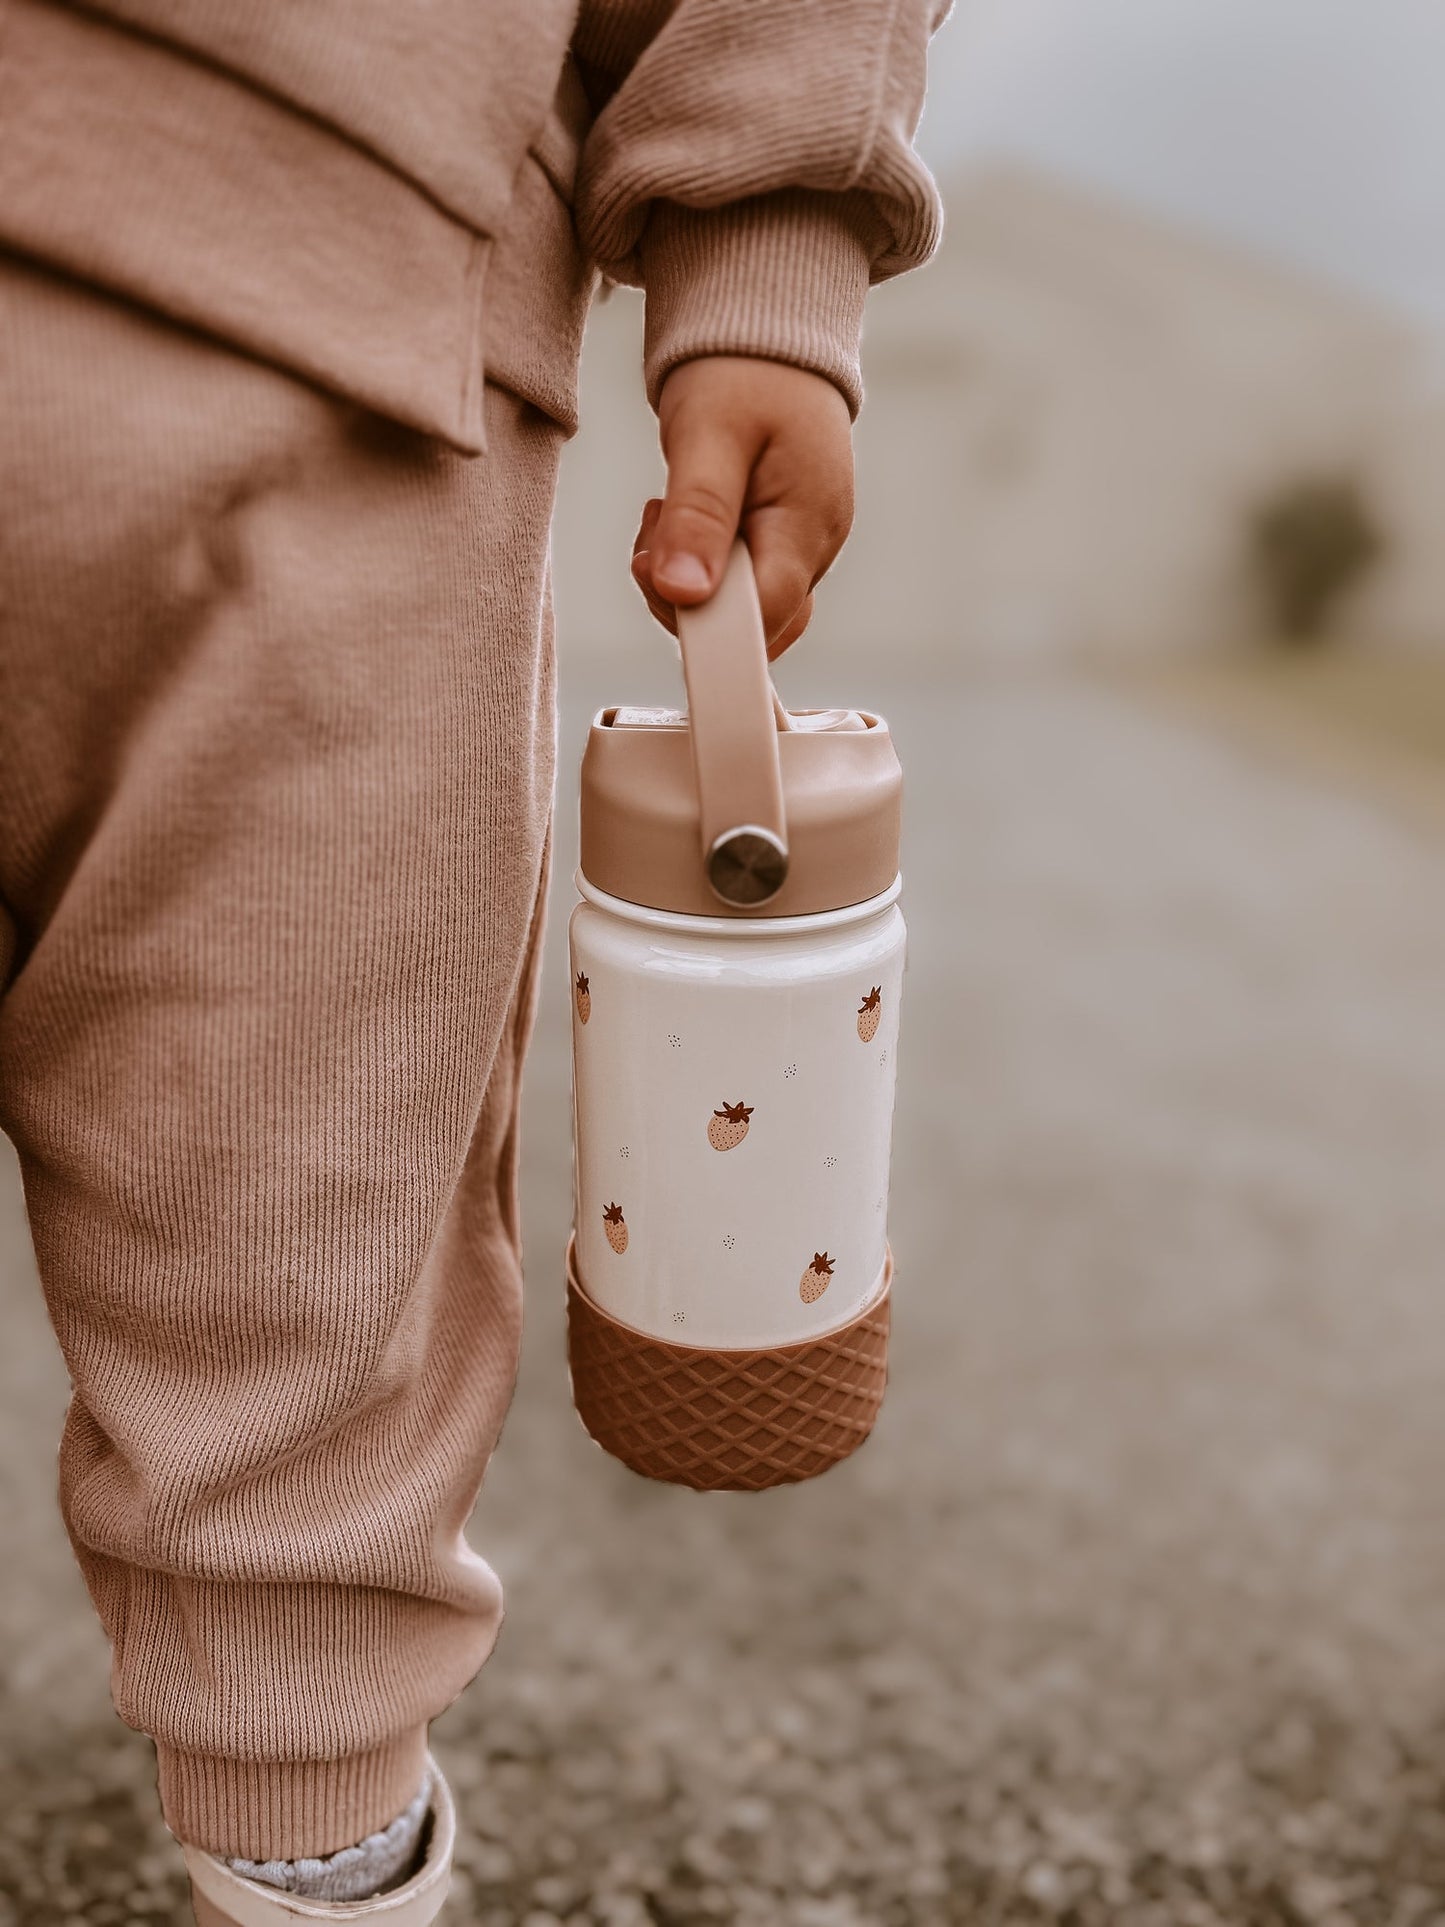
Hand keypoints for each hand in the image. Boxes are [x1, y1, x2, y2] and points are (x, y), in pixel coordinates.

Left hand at [631, 356, 853, 658]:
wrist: (767, 339)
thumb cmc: (745, 372)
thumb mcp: (709, 434)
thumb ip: (697, 516)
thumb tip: (683, 592)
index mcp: (808, 525)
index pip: (763, 618)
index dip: (705, 623)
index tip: (654, 580)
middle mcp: (815, 548)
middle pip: (751, 626)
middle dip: (687, 598)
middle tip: (654, 535)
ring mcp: (800, 547)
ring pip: (738, 607)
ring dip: (686, 579)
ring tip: (666, 513)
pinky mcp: (780, 542)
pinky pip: (736, 582)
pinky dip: (697, 563)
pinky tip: (680, 520)